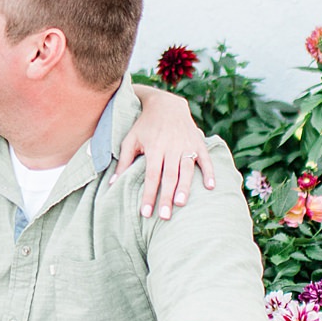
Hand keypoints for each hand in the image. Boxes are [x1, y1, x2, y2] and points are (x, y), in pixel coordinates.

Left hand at [119, 85, 214, 220]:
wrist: (166, 104)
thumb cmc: (144, 125)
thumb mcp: (130, 139)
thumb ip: (123, 161)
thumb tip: (111, 184)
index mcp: (154, 147)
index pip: (151, 175)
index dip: (148, 194)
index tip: (145, 213)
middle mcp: (171, 147)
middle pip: (169, 176)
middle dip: (166, 196)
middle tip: (164, 216)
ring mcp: (186, 145)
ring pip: (186, 169)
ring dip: (185, 187)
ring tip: (181, 204)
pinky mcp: (197, 143)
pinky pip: (205, 159)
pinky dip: (209, 172)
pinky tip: (210, 187)